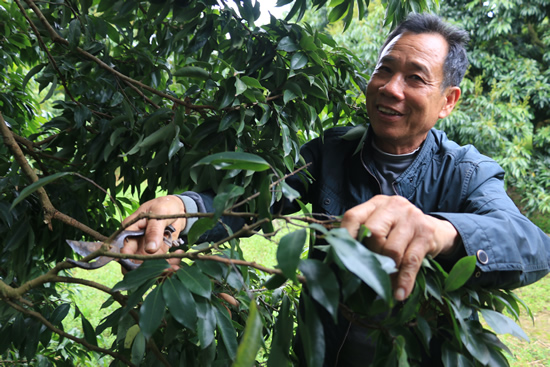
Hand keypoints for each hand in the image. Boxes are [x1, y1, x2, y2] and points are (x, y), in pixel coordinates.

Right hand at [121, 195, 186, 270]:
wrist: (177, 208)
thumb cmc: (164, 206)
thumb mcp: (159, 215)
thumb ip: (154, 231)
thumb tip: (150, 249)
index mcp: (129, 229)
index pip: (123, 248)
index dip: (130, 261)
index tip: (147, 265)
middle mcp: (133, 241)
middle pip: (132, 263)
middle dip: (147, 270)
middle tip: (165, 270)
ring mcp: (144, 249)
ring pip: (146, 267)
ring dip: (161, 269)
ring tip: (176, 265)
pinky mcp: (155, 253)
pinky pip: (159, 264)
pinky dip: (169, 264)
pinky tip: (180, 255)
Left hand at [340, 195, 458, 300]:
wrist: (436, 230)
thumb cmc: (399, 230)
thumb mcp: (381, 225)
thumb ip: (363, 235)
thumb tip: (341, 261)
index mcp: (376, 204)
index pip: (353, 217)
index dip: (344, 238)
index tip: (339, 257)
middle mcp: (394, 206)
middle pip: (372, 232)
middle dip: (369, 255)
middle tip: (369, 268)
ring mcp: (411, 219)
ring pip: (391, 249)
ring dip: (386, 270)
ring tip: (384, 284)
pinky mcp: (425, 235)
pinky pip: (410, 262)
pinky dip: (404, 281)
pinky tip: (399, 294)